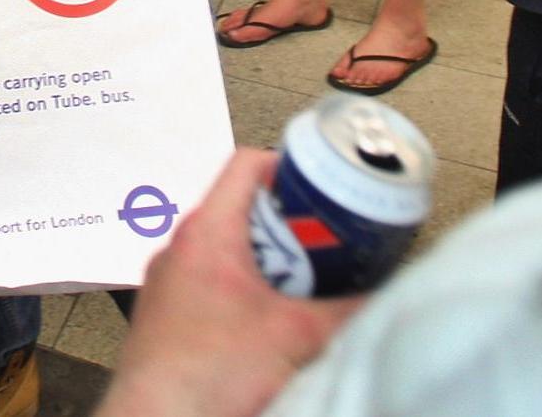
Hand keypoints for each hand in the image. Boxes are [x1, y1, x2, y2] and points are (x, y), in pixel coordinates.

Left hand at [96, 151, 363, 416]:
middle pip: (240, 212)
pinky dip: (242, 296)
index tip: (316, 182)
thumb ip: (345, 311)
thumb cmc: (204, 375)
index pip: (245, 165)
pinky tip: (265, 328)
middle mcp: (180, 249)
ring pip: (225, 253)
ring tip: (300, 294)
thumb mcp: (296, 336)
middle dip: (286, 231)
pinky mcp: (166, 317)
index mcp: (207, 233)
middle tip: (321, 249)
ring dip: (265, 267)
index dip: (286, 165)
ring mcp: (168, 283)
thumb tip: (376, 298)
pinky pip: (209, 287)